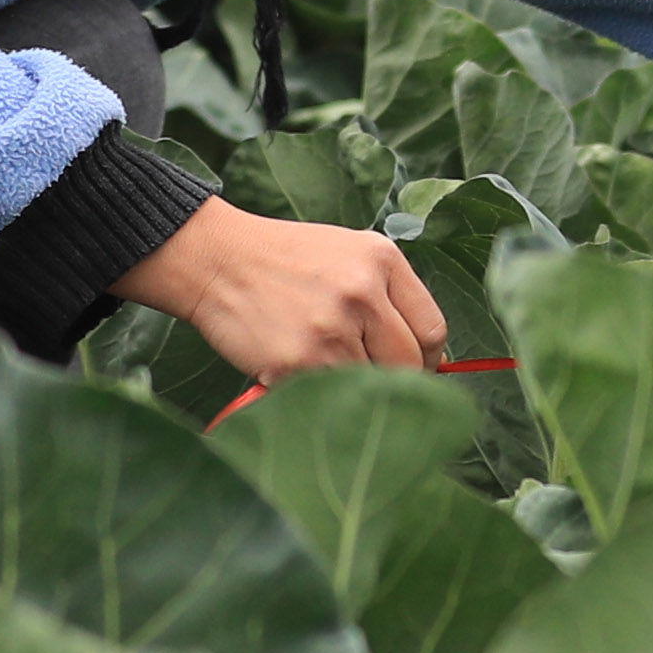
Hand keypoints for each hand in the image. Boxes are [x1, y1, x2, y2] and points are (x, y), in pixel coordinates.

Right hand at [113, 195, 451, 381]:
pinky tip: (303, 374)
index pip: (433, 329)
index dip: (429, 360)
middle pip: (410, 365)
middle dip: (399, 383)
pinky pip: (331, 397)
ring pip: (372, 387)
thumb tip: (430, 359)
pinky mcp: (298, 362)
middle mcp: (363, 292)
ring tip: (330, 371)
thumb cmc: (286, 261)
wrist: (219, 260)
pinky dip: (322, 396)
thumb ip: (391, 297)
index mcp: (382, 260)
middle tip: (374, 384)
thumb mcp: (349, 254)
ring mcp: (331, 328)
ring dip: (355, 391)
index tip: (416, 371)